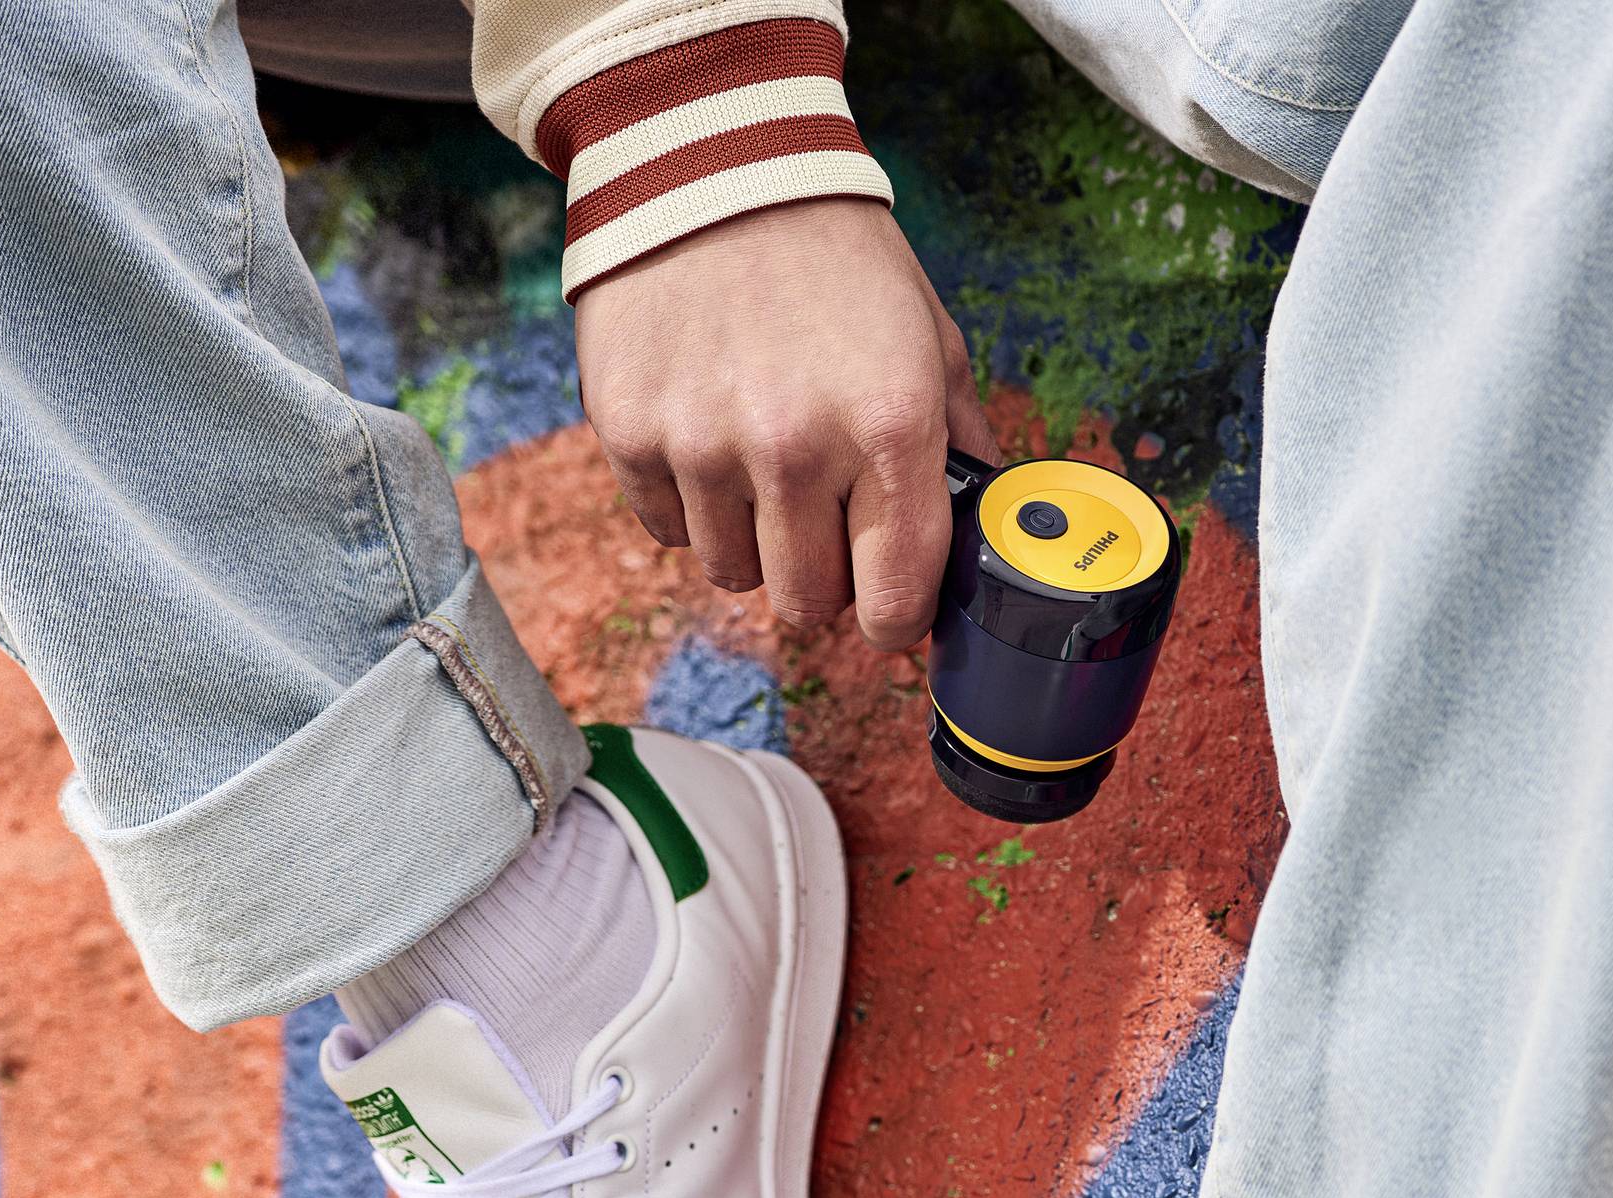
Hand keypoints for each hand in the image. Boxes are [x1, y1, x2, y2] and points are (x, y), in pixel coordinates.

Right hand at [574, 196, 996, 649]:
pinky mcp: (629, 433)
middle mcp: (794, 447)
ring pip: (734, 572)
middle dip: (824, 578)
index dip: (894, 617)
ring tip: (762, 462)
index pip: (893, 597)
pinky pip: (667, 530)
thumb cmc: (835, 256)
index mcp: (888, 426)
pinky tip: (707, 435)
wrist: (712, 165)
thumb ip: (961, 444)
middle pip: (807, 603)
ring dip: (753, 539)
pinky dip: (691, 503)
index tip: (889, 602)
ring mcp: (702, 444)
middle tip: (825, 522)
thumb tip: (982, 533)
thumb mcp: (930, 336)